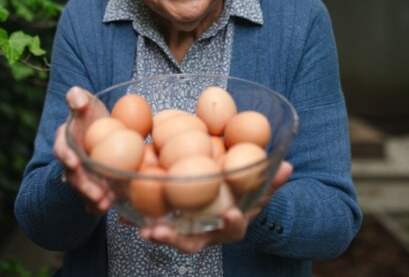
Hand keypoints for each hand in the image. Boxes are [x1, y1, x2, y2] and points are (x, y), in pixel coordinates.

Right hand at [53, 86, 113, 213]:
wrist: (102, 130)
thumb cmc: (91, 115)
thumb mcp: (86, 102)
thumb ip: (78, 98)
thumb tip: (78, 100)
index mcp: (65, 141)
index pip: (61, 149)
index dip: (66, 156)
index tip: (75, 161)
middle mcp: (70, 161)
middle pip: (73, 176)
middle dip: (83, 186)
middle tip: (96, 193)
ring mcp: (80, 175)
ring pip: (83, 190)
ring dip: (93, 199)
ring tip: (105, 204)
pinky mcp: (92, 185)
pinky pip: (93, 199)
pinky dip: (100, 204)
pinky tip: (112, 206)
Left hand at [138, 160, 292, 252]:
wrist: (230, 204)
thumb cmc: (245, 196)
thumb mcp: (261, 189)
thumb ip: (273, 180)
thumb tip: (287, 166)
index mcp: (230, 225)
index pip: (234, 227)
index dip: (232, 221)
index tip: (230, 212)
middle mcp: (207, 233)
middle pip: (191, 242)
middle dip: (175, 239)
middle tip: (160, 232)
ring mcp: (188, 231)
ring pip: (169, 236)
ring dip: (153, 231)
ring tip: (137, 226)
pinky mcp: (171, 221)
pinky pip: (154, 222)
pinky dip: (138, 219)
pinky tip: (122, 212)